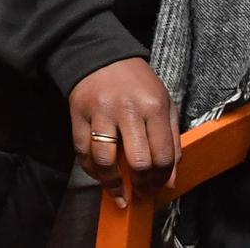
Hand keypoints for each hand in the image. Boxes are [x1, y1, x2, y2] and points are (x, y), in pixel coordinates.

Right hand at [69, 57, 178, 208]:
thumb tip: (170, 180)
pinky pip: (83, 151)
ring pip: (106, 161)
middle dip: (142, 185)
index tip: (158, 188)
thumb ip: (171, 140)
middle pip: (139, 162)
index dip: (162, 180)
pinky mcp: (78, 114)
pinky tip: (100, 176)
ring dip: (113, 185)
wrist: (99, 55)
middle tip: (141, 193)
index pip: (164, 156)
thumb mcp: (163, 103)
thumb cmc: (136, 82)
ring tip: (119, 194)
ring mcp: (101, 112)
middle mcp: (128, 110)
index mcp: (154, 107)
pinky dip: (91, 170)